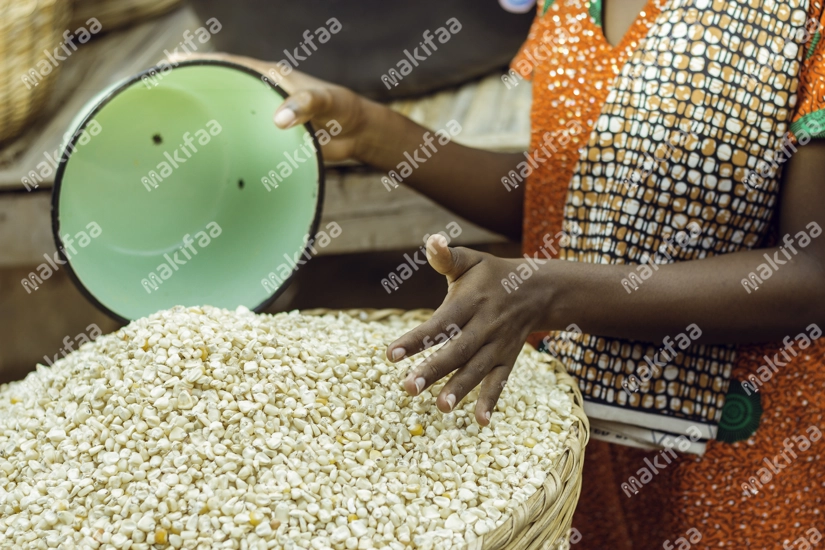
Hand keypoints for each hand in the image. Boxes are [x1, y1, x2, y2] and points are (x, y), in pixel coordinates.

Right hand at [168, 52, 374, 162]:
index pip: (228, 65)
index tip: (170, 62)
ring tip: (175, 134)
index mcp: (269, 77)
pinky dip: (230, 149)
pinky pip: (245, 143)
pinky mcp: (270, 141)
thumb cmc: (342, 108)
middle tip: (163, 100)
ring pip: (231, 120)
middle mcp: (261, 96)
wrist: (357, 133)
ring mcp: (263, 119)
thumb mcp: (326, 101)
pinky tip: (211, 162)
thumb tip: (279, 120)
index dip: (200, 63)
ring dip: (210, 126)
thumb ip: (306, 105)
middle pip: (222, 92)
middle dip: (196, 94)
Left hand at [387, 235, 549, 425]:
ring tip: (440, 407)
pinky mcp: (507, 360)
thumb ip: (446, 256)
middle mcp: (485, 325)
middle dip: (434, 370)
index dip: (416, 338)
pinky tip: (479, 422)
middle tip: (408, 388)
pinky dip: (491, 401)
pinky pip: (499, 382)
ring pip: (477, 370)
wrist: (538, 290)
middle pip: (458, 350)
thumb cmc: (491, 275)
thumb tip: (432, 240)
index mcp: (471, 301)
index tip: (389, 354)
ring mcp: (498, 345)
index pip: (441, 322)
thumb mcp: (471, 261)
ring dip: (460, 389)